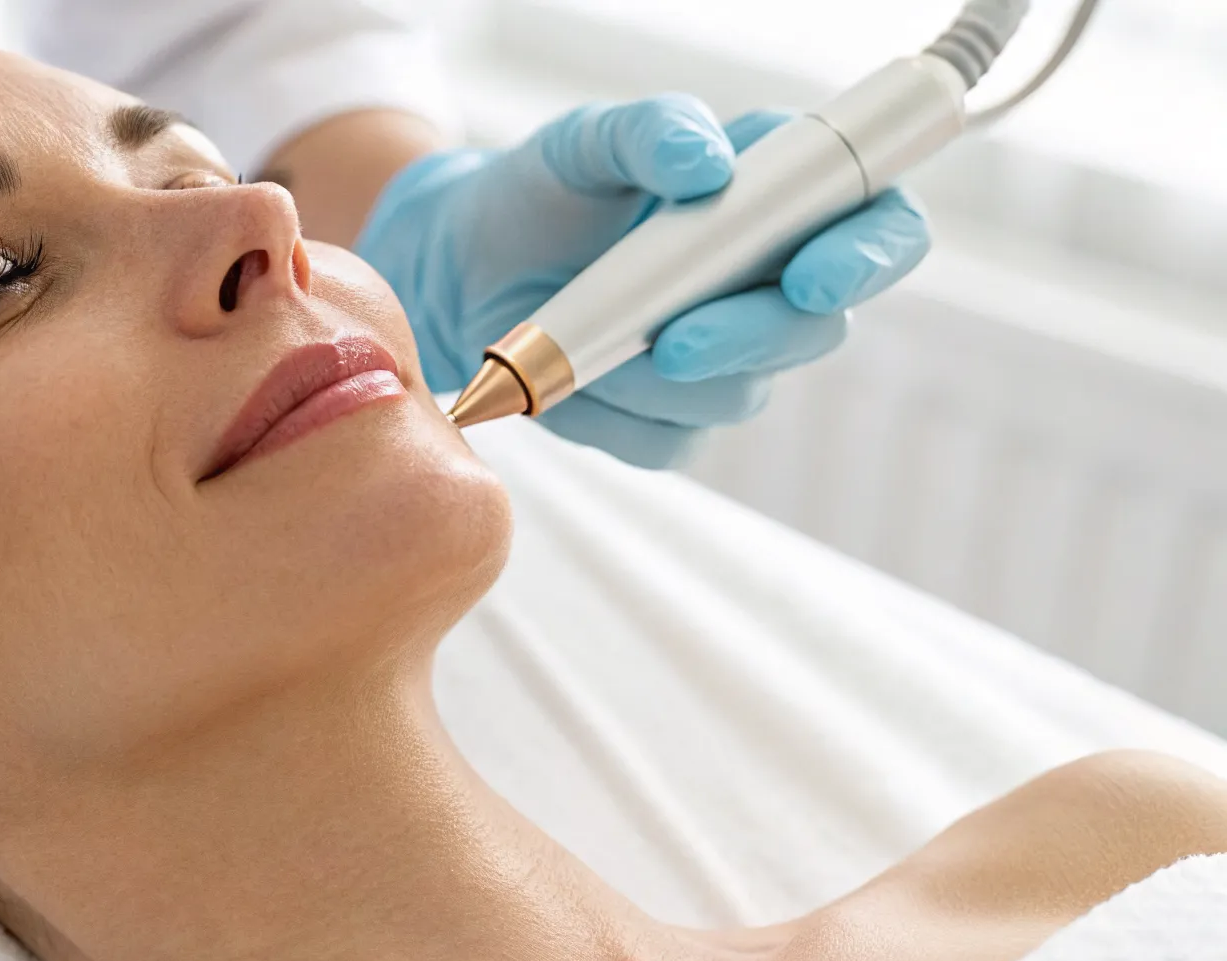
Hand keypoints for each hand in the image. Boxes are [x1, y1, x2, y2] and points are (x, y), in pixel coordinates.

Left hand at [354, 95, 931, 467]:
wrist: (466, 267)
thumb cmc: (544, 190)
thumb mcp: (587, 140)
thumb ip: (652, 131)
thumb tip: (710, 164)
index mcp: (784, 198)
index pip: (882, 227)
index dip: (870, 257)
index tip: (812, 278)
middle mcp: (773, 282)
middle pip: (819, 330)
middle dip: (750, 338)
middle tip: (675, 341)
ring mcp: (731, 358)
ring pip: (738, 394)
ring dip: (658, 378)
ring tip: (586, 334)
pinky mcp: (676, 422)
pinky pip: (668, 442)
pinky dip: (610, 414)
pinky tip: (570, 377)